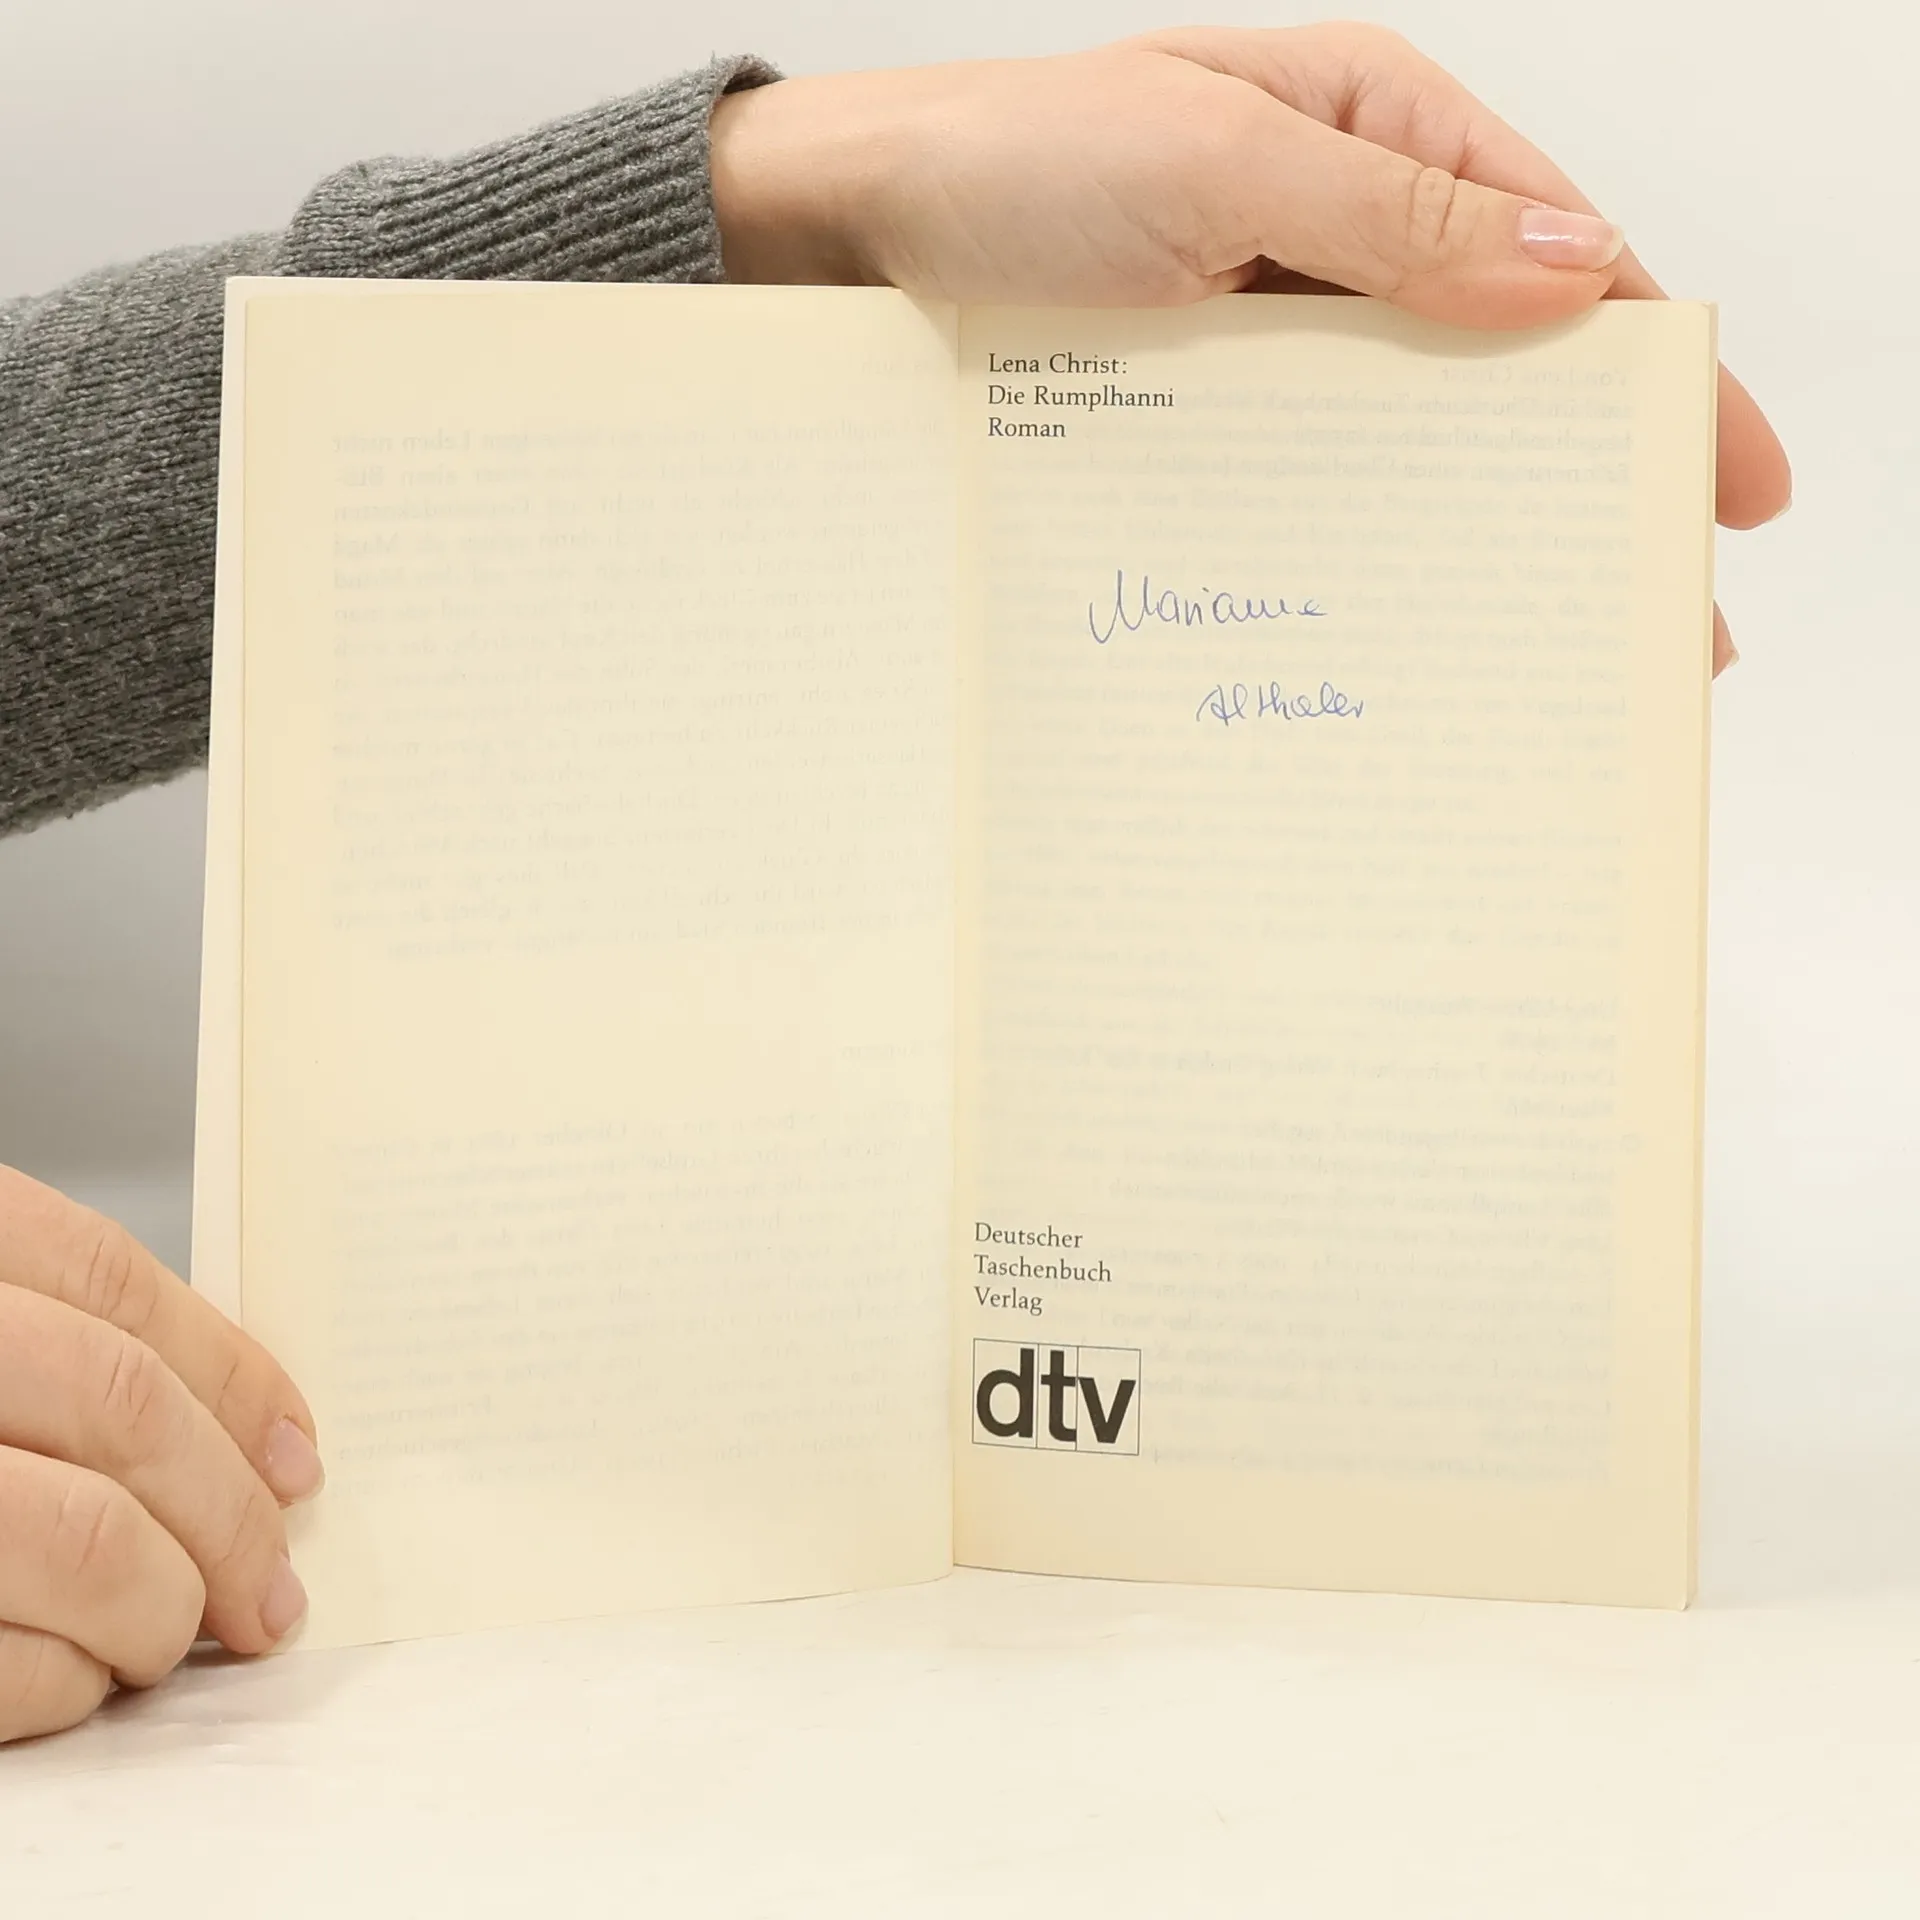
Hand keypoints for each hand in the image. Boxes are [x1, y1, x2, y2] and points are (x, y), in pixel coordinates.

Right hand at [0, 1167, 321, 1742]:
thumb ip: (41, 1341)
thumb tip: (238, 1435)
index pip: (112, 1288)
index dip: (230, 1375)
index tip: (295, 1452)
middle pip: (121, 1411)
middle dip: (227, 1512)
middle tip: (273, 1587)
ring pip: (85, 1541)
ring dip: (164, 1607)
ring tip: (181, 1635)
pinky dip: (63, 1685)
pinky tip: (79, 1683)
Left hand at [710, 23, 1789, 671]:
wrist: (843, 238)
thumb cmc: (1009, 168)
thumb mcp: (1206, 170)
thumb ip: (1389, 224)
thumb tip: (1573, 279)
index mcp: (1372, 126)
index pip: (1555, 249)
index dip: (1652, 362)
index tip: (1728, 475)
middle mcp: (1336, 221)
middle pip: (1498, 351)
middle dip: (1581, 467)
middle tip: (1652, 604)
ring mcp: (1270, 318)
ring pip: (1410, 420)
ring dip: (1476, 515)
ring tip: (1539, 634)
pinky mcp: (1205, 394)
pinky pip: (1310, 458)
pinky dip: (1360, 523)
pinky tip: (1397, 599)